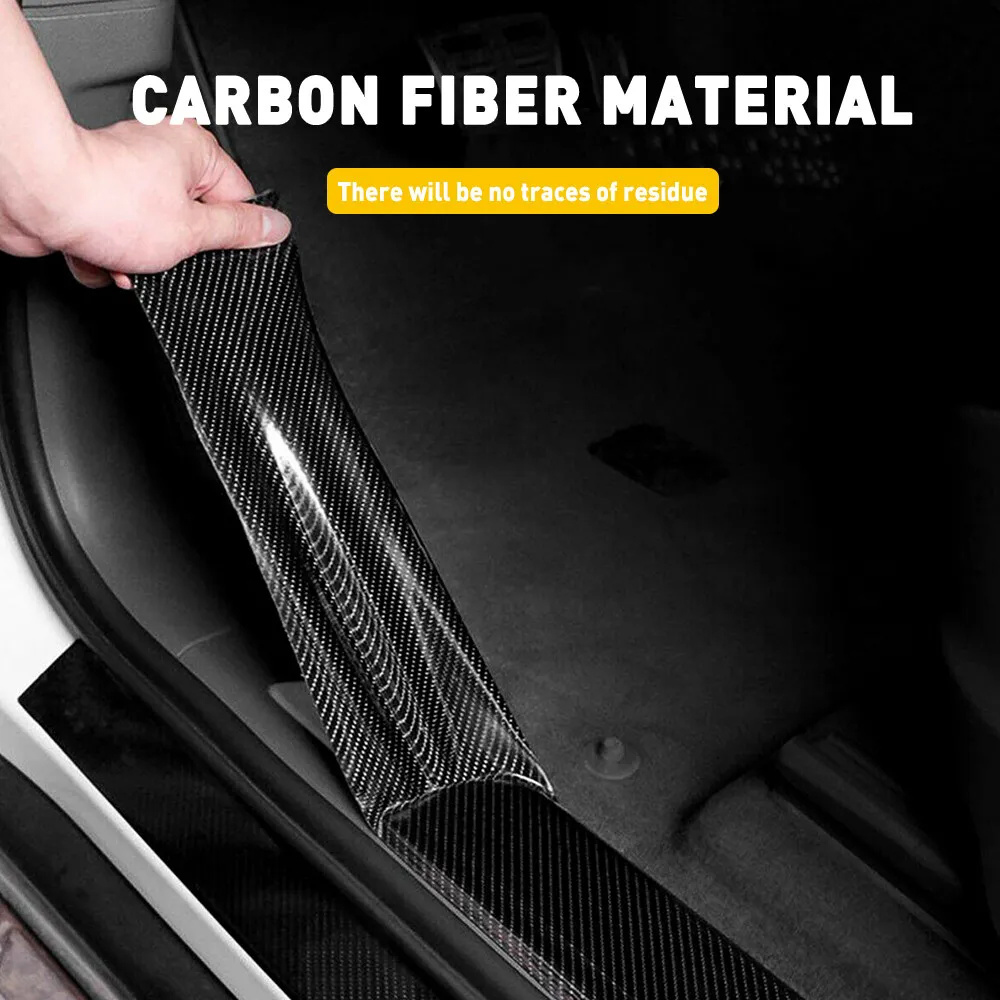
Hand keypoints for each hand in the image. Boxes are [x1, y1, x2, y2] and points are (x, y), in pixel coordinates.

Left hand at [0, 118, 290, 288]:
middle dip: (178, 253)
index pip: (239, 200)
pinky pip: (118, 240)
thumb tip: (276, 227)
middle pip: (194, 223)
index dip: (234, 234)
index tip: (227, 253)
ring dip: (140, 261)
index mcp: (195, 151)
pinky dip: (108, 256)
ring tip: (125, 255)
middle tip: (168, 254)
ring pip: (153, 238)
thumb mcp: (193, 229)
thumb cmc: (104, 199)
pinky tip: (100, 253)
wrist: (35, 195)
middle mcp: (160, 156)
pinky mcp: (94, 198)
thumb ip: (239, 232)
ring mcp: (125, 177)